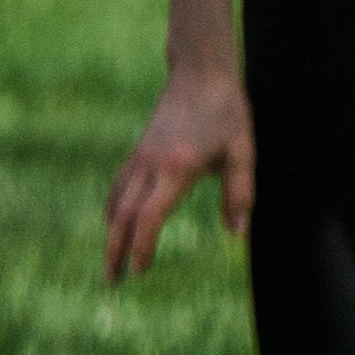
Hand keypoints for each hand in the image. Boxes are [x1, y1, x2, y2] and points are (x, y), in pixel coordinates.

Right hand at [105, 57, 255, 278]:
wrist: (200, 73)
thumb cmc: (227, 111)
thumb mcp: (243, 151)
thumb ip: (239, 193)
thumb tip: (237, 234)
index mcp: (177, 169)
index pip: (149, 217)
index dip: (141, 247)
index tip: (139, 272)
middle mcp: (151, 165)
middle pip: (121, 215)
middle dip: (114, 249)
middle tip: (111, 281)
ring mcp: (141, 156)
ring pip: (115, 201)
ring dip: (111, 232)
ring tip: (112, 258)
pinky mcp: (140, 150)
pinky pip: (119, 185)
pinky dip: (114, 209)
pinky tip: (115, 220)